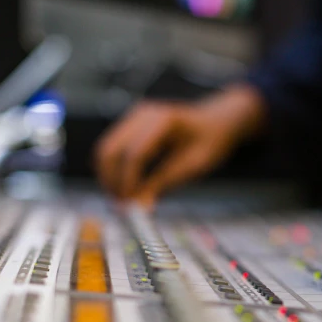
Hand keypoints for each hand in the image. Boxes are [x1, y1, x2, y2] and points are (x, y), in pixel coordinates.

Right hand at [95, 84, 264, 207]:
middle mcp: (143, 114)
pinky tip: (124, 188)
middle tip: (121, 207)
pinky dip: (112, 170)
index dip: (129, 182)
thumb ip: (164, 183)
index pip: (134, 154)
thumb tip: (139, 206)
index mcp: (163, 121)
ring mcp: (133, 117)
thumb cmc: (210, 141)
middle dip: (112, 181)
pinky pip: (111, 149)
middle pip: (110, 150)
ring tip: (122, 200)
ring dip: (108, 177)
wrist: (217, 122)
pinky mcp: (129, 125)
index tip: (130, 206)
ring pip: (105, 150)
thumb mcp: (193, 166)